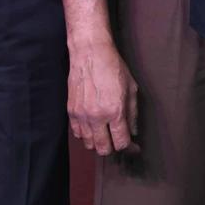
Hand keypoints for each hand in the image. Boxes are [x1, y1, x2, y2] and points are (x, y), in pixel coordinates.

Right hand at [67, 38, 138, 155]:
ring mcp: (81, 116)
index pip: (121, 142)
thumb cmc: (114, 68)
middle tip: (120, 141)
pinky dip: (86, 136)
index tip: (134, 147)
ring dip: (99, 143)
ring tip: (107, 134)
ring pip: (89, 144)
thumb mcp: (132, 89)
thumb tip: (134, 132)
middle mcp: (96, 117)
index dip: (130, 148)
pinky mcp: (70, 112)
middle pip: (103, 149)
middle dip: (114, 148)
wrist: (90, 54)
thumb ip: (133, 114)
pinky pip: (77, 134)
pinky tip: (94, 128)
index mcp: (114, 111)